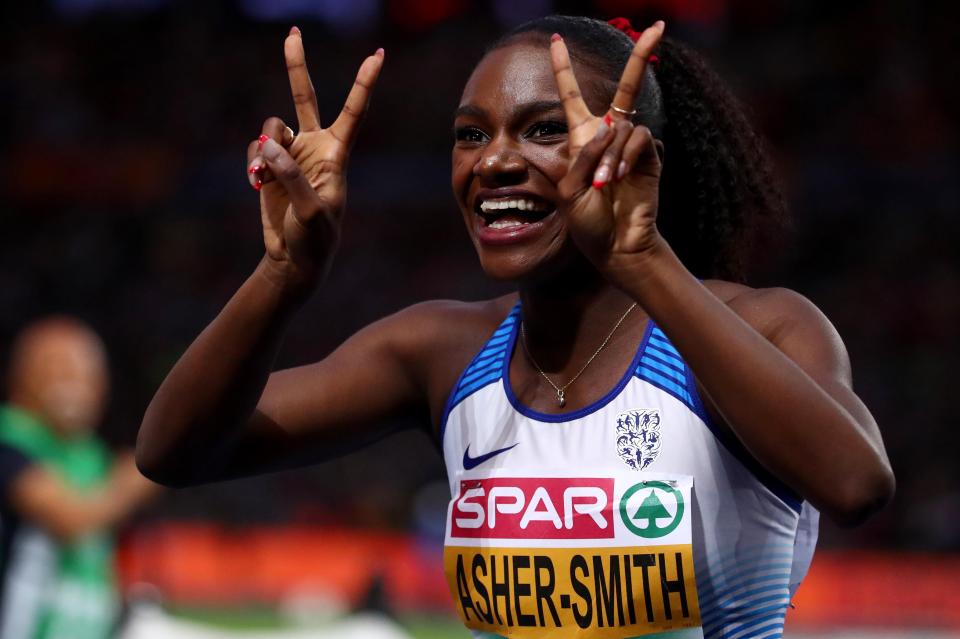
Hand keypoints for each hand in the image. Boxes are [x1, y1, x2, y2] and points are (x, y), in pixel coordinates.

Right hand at [247, 28, 383, 297]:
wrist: (294, 257)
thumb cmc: (315, 238)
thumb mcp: (310, 210)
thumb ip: (291, 176)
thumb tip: (269, 145)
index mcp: (337, 154)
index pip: (353, 112)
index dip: (364, 83)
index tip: (378, 55)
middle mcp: (314, 146)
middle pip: (305, 96)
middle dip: (296, 65)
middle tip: (292, 31)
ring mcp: (290, 154)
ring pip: (270, 127)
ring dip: (264, 148)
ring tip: (265, 176)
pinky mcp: (268, 165)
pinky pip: (255, 149)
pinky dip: (253, 163)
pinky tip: (257, 182)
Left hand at [549, 22, 664, 274]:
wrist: (615, 247)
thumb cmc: (588, 222)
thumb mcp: (570, 189)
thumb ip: (584, 155)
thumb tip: (611, 127)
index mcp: (581, 139)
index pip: (572, 95)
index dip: (563, 67)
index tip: (555, 39)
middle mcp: (609, 136)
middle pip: (627, 87)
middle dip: (642, 56)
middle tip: (659, 27)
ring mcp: (632, 146)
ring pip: (623, 126)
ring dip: (609, 155)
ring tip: (603, 184)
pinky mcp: (651, 158)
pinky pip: (639, 140)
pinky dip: (624, 157)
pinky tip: (617, 179)